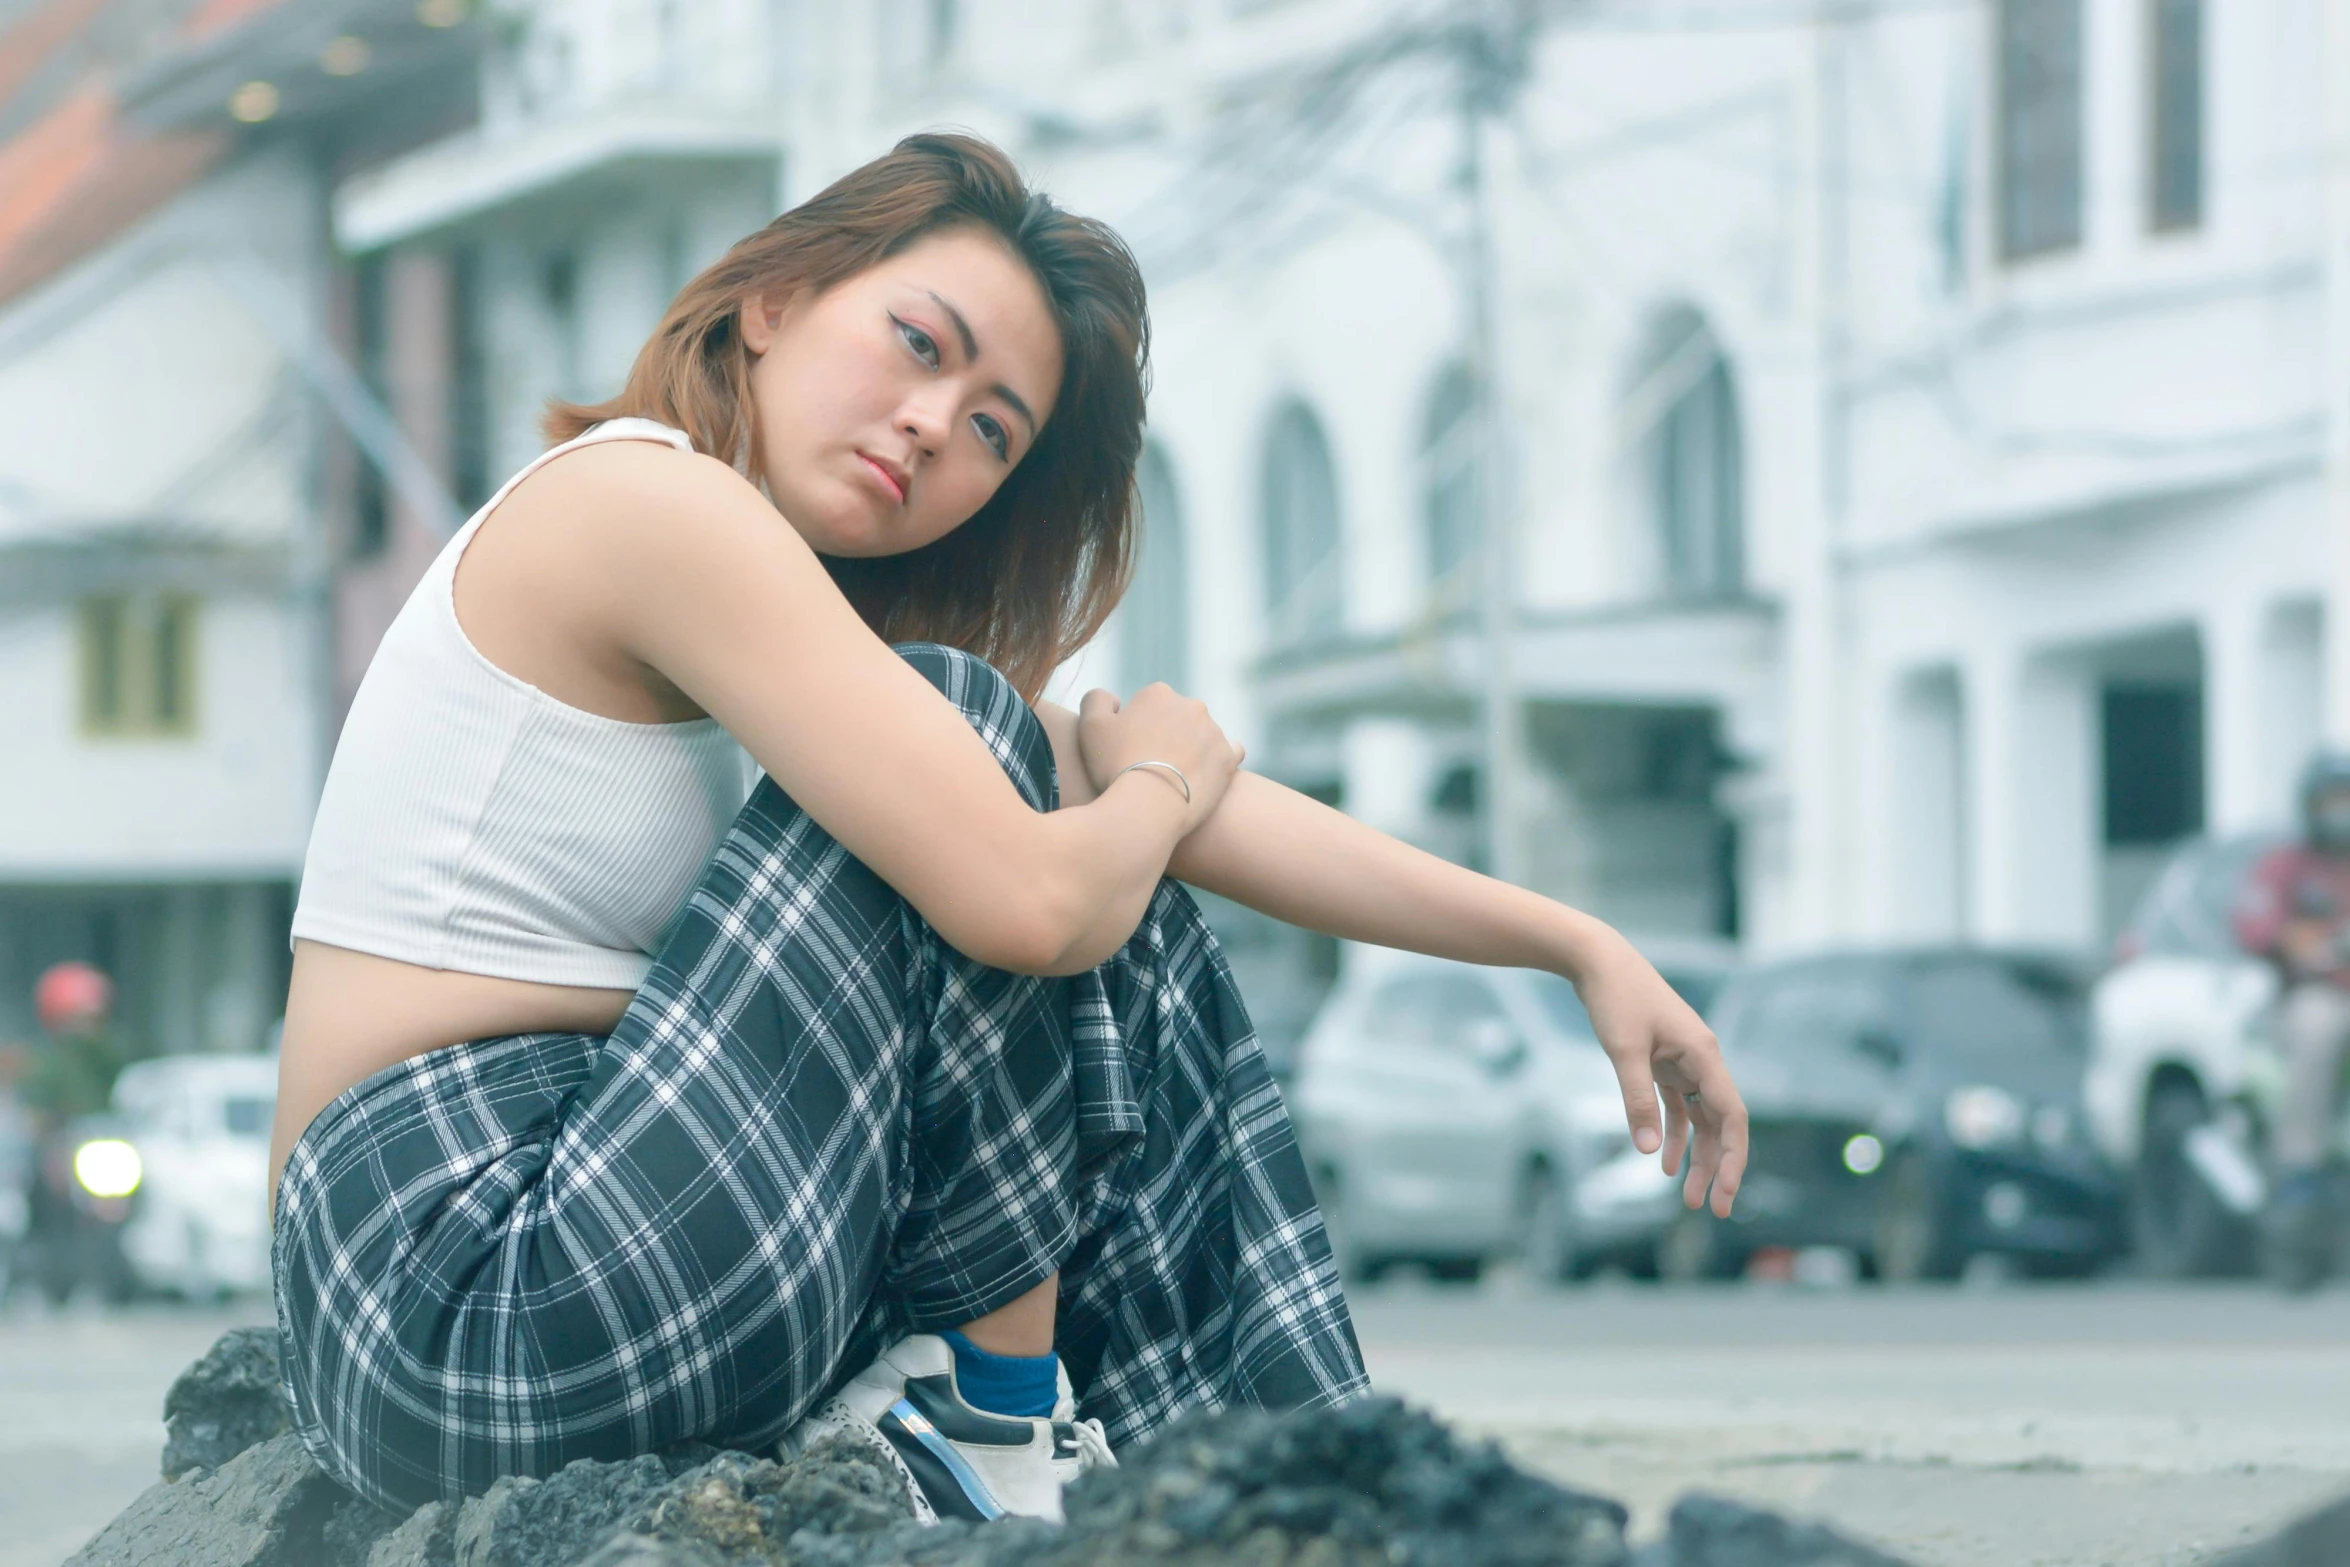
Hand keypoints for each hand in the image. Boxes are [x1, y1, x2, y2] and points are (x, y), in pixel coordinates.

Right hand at [1075, 684, 1244, 831]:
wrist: (1149, 806)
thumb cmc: (1115, 765)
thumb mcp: (1090, 726)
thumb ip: (1097, 699)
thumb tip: (1115, 698)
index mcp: (1158, 693)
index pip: (1147, 707)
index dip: (1136, 729)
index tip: (1129, 752)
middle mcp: (1191, 705)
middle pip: (1176, 719)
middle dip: (1166, 737)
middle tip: (1150, 766)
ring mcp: (1214, 731)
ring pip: (1202, 736)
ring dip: (1191, 749)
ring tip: (1174, 778)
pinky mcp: (1229, 757)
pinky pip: (1229, 752)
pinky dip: (1218, 760)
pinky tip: (1205, 774)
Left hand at [1573, 930, 1747, 1216]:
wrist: (1597, 960)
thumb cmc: (1615, 998)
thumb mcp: (1623, 1051)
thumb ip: (1637, 1101)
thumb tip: (1649, 1149)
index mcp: (1704, 1056)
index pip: (1732, 1117)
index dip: (1734, 1158)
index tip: (1727, 1193)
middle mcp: (1702, 1060)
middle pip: (1721, 1124)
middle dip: (1719, 1167)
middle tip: (1712, 1210)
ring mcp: (1684, 1061)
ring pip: (1701, 1119)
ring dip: (1697, 1156)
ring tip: (1688, 1197)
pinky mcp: (1664, 1061)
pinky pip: (1678, 1106)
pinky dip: (1674, 1134)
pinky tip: (1664, 1161)